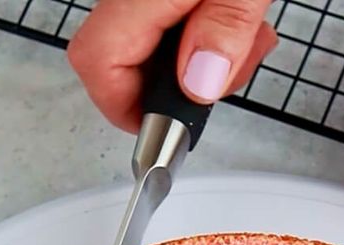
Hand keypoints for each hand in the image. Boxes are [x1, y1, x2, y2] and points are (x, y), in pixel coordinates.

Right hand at [68, 0, 276, 132]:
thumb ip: (225, 25)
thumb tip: (199, 83)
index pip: (98, 65)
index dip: (127, 109)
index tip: (169, 126)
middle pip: (120, 60)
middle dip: (174, 88)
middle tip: (223, 75)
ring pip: (151, 43)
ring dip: (197, 62)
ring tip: (244, 40)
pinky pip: (171, 19)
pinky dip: (205, 33)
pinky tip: (238, 19)